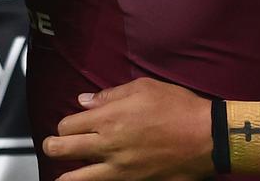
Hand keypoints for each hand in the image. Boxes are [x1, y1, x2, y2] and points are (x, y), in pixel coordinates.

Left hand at [44, 78, 211, 180]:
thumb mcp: (142, 87)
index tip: (69, 126)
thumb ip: (109, 95)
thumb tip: (84, 101)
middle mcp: (109, 145)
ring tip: (61, 175)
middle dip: (52, 147)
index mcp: (108, 118)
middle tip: (52, 147)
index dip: (64, 125)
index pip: (67, 125)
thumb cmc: (177, 107)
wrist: (207, 137)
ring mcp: (120, 169)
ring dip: (66, 175)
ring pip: (78, 178)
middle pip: (62, 150)